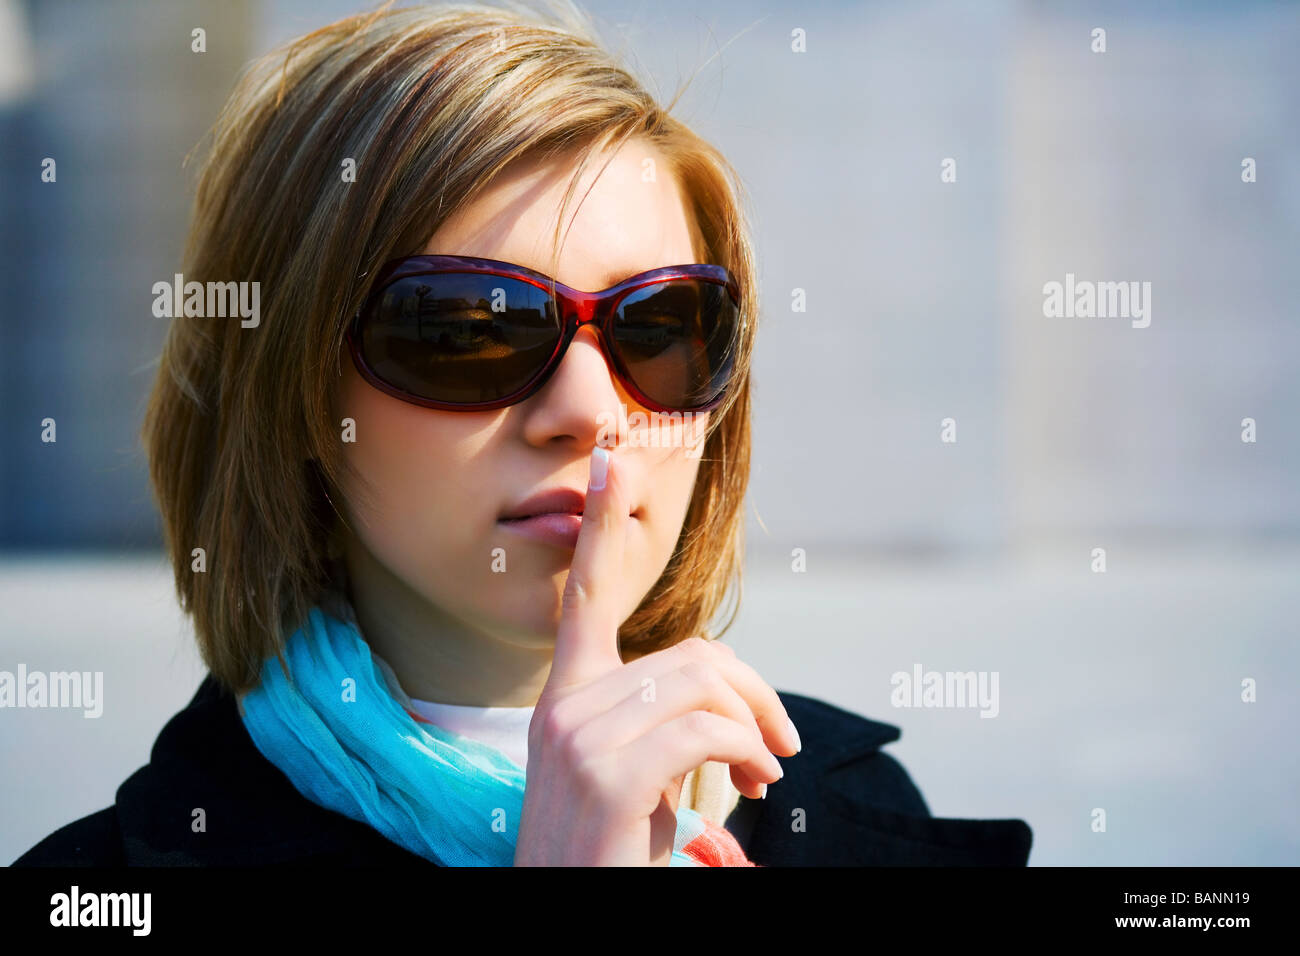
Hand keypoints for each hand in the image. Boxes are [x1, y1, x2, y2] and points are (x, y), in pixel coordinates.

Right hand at [514, 446, 799, 865]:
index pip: (586, 598)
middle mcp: (563, 707)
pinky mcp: (606, 776)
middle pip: (691, 653)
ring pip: (703, 685)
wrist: (569, 912)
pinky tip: (748, 786)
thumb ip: (664, 719)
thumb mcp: (633, 774)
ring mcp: (580, 739)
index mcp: (565, 697)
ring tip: (760, 774)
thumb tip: (735, 699)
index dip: (603, 529)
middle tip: (778, 748)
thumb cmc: (607, 851)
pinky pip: (705, 730)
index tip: (612, 462)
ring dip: (753, 729)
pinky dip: (745, 753)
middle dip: (753, 693)